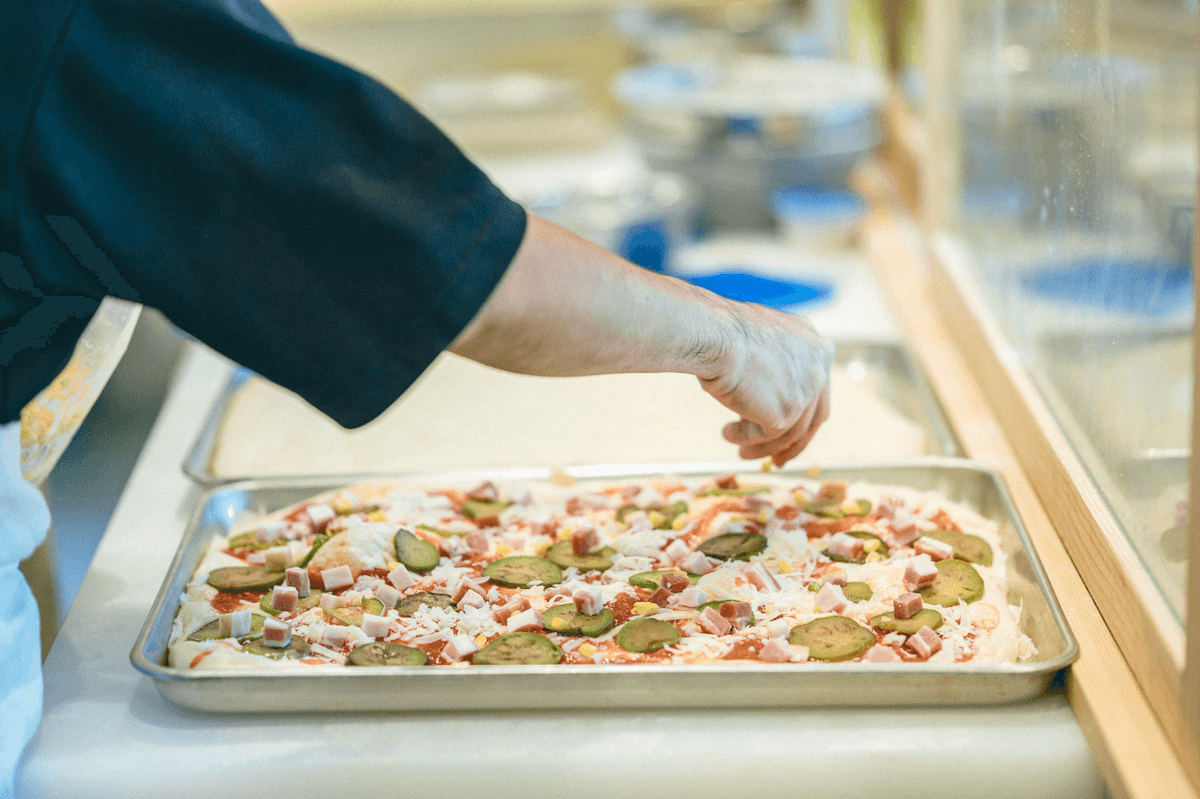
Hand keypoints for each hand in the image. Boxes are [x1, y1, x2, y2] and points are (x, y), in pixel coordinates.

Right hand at [697, 304, 832, 466]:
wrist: (713, 334)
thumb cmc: (721, 332)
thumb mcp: (759, 345)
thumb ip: (773, 367)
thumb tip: (765, 394)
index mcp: (814, 344)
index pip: (817, 388)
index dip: (803, 413)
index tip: (787, 430)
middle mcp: (819, 366)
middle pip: (814, 416)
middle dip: (795, 442)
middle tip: (778, 460)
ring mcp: (807, 390)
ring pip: (791, 432)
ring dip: (765, 447)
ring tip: (740, 452)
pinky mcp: (789, 411)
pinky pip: (767, 435)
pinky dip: (746, 438)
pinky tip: (726, 433)